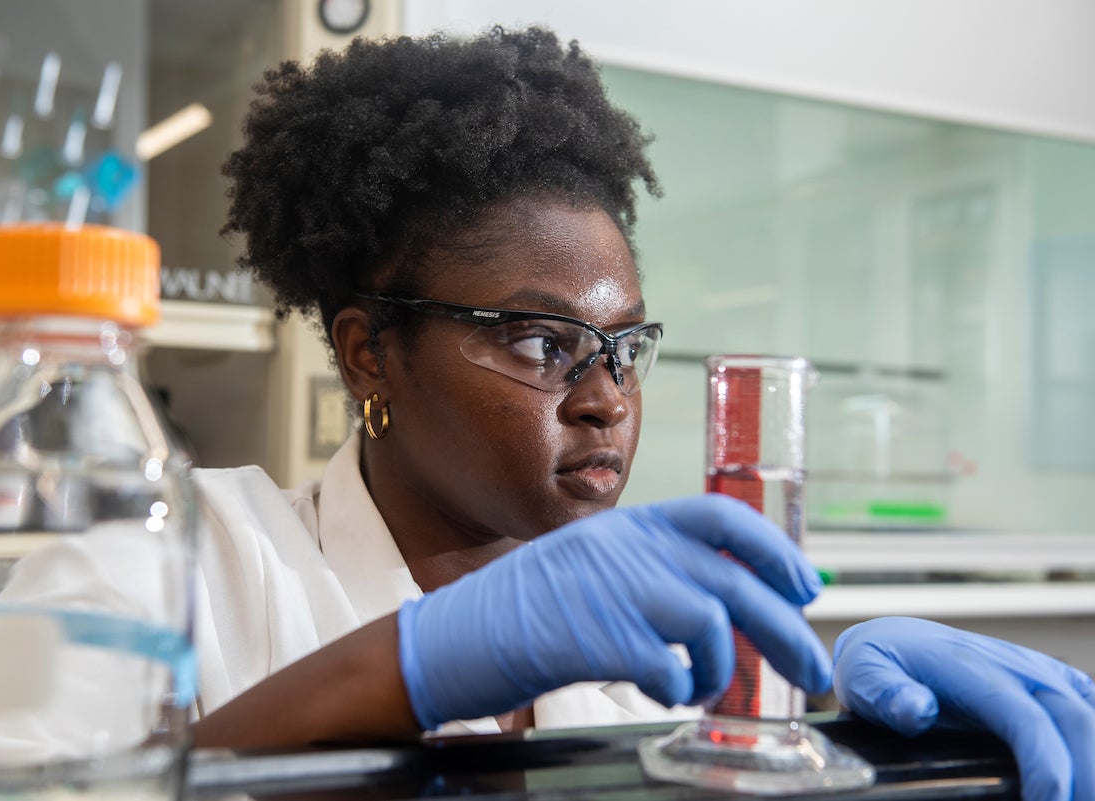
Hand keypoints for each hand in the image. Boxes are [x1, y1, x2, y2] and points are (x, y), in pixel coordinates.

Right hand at [397, 494, 831, 728]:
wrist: (448, 638)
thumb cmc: (518, 610)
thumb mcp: (588, 567)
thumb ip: (646, 569)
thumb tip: (715, 599)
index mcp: (626, 525)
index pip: (722, 517)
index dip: (775, 551)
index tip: (806, 584)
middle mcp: (625, 548)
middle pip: (735, 581)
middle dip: (787, 631)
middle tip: (812, 672)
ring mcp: (610, 589)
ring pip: (711, 624)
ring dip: (720, 668)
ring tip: (701, 688)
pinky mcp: (594, 637)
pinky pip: (668, 667)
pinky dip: (677, 687)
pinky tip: (660, 692)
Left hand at [833, 617, 1094, 800]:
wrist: (894, 640)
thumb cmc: (881, 663)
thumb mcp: (864, 674)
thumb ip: (888, 694)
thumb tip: (917, 710)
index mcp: (971, 668)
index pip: (1025, 718)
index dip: (1046, 765)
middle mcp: (1016, 668)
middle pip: (1075, 722)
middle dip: (1084, 775)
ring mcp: (1039, 674)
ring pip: (1088, 718)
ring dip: (1090, 763)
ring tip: (1077, 795)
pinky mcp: (1054, 684)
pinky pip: (1088, 710)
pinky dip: (1091, 745)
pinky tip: (1084, 773)